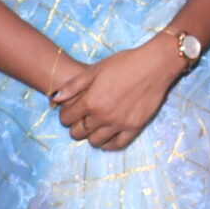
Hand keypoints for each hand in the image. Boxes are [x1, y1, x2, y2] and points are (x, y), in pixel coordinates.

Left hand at [51, 38, 186, 150]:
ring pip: (95, 141)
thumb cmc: (124, 63)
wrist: (154, 66)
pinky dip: (109, 144)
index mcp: (90, 101)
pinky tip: (108, 137)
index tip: (70, 112)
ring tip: (95, 127)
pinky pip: (117, 145)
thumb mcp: (95, 70)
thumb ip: (73, 86)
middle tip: (82, 120)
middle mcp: (102, 116)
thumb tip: (55, 98)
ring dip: (91, 136)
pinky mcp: (134, 127)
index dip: (65, 116)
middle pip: (78, 133)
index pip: (67, 119)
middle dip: (76, 127)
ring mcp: (119, 124)